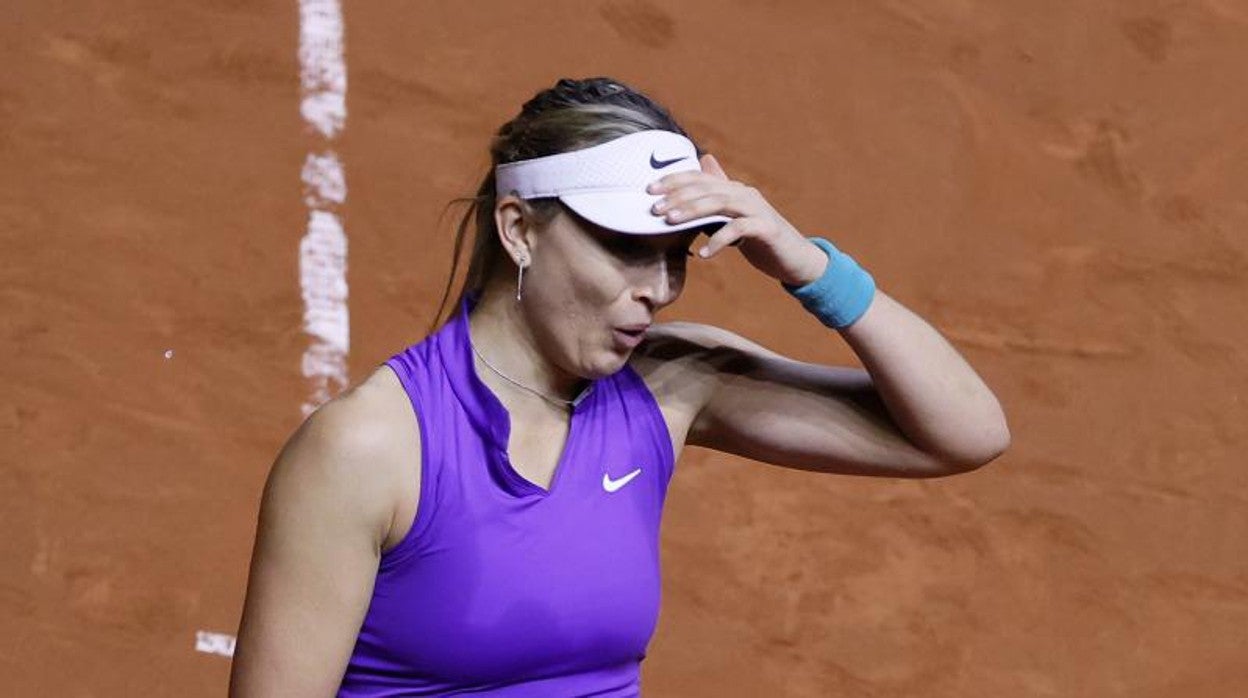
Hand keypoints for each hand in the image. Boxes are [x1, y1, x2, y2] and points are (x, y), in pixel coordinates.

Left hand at [647, 154, 828, 285]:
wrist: (796, 258)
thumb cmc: (760, 238)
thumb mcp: (733, 218)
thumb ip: (716, 198)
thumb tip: (702, 166)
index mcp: (734, 190)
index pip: (700, 178)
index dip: (674, 180)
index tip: (649, 189)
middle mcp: (745, 194)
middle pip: (707, 188)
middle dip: (678, 196)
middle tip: (655, 208)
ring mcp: (757, 210)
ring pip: (720, 202)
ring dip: (693, 211)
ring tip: (671, 222)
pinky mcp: (767, 229)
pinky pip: (739, 229)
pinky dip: (719, 240)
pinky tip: (704, 253)